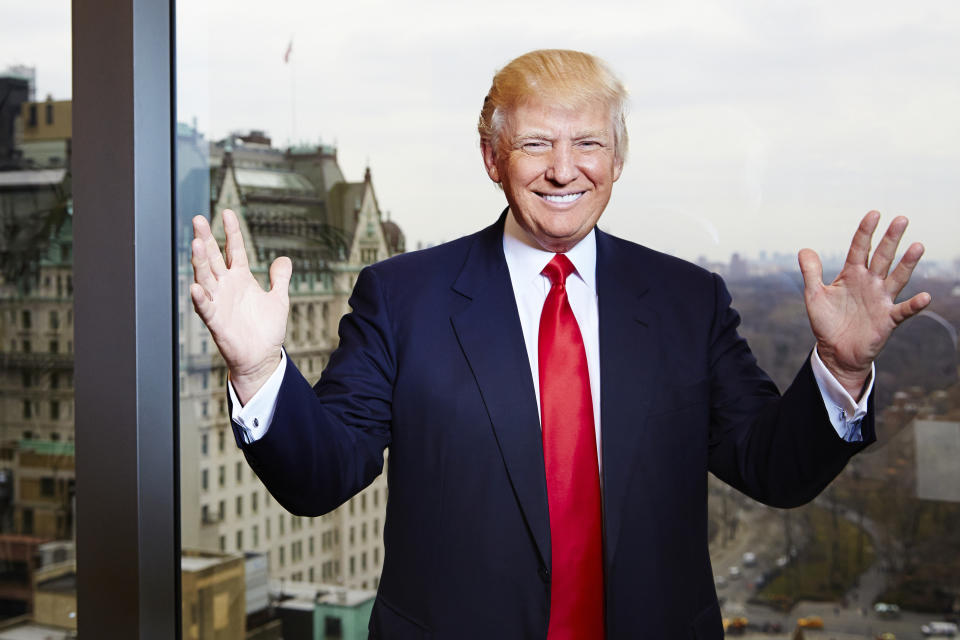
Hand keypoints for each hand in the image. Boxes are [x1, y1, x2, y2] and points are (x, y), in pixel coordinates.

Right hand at [190, 209, 290, 403]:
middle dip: (206, 239)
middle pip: (214, 258)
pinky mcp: (216, 321)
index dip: (231, 232)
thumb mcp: (279, 299)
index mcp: (241, 279)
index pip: (234, 250)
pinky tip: (195, 287)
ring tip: (196, 243)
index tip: (227, 212)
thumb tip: (284, 259)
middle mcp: (227, 287)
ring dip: (200, 262)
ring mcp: (219, 302)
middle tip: (198, 219)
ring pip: (206, 278)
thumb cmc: (266, 330)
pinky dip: (200, 298)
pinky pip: (205, 307)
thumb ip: (280, 278)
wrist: (261, 357)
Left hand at [798, 211, 930, 398]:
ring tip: (918, 246)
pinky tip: (925, 297)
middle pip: (882, 257)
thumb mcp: (814, 295)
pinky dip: (914, 304)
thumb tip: (804, 249)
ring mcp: (881, 299)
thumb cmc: (827, 322)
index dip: (866, 232)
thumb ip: (811, 272)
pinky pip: (903, 310)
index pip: (860, 248)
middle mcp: (870, 283)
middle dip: (891, 239)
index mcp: (852, 274)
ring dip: (907, 263)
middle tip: (902, 219)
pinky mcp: (888, 319)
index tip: (874, 214)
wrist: (835, 351)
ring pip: (897, 277)